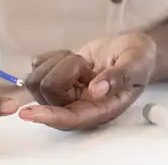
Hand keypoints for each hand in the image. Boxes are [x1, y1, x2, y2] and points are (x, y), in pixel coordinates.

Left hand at [19, 32, 156, 130]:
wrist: (132, 48)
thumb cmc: (138, 59)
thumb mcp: (136, 64)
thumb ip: (119, 77)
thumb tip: (96, 90)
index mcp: (98, 109)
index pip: (68, 118)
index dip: (48, 117)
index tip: (28, 113)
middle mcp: (77, 105)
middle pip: (47, 92)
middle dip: (64, 70)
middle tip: (87, 66)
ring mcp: (64, 91)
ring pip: (38, 79)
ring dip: (58, 63)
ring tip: (82, 63)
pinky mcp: (55, 75)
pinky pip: (37, 64)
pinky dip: (52, 56)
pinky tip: (71, 57)